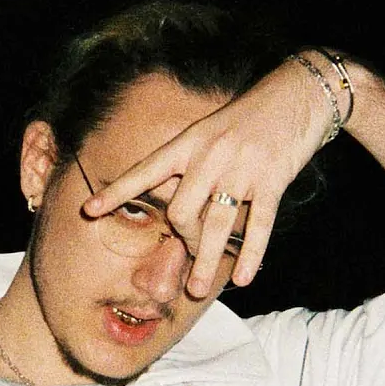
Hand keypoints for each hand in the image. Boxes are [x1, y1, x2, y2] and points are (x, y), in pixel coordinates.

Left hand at [82, 57, 334, 296]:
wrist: (296, 94)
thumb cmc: (247, 118)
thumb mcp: (208, 132)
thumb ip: (185, 164)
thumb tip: (159, 193)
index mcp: (189, 142)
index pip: (145, 170)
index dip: (117, 192)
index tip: (88, 210)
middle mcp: (210, 155)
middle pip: (182, 211)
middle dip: (181, 240)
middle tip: (188, 253)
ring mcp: (241, 169)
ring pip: (216, 226)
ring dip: (205, 262)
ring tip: (197, 291)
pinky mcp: (272, 180)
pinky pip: (259, 225)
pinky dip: (250, 255)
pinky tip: (243, 278)